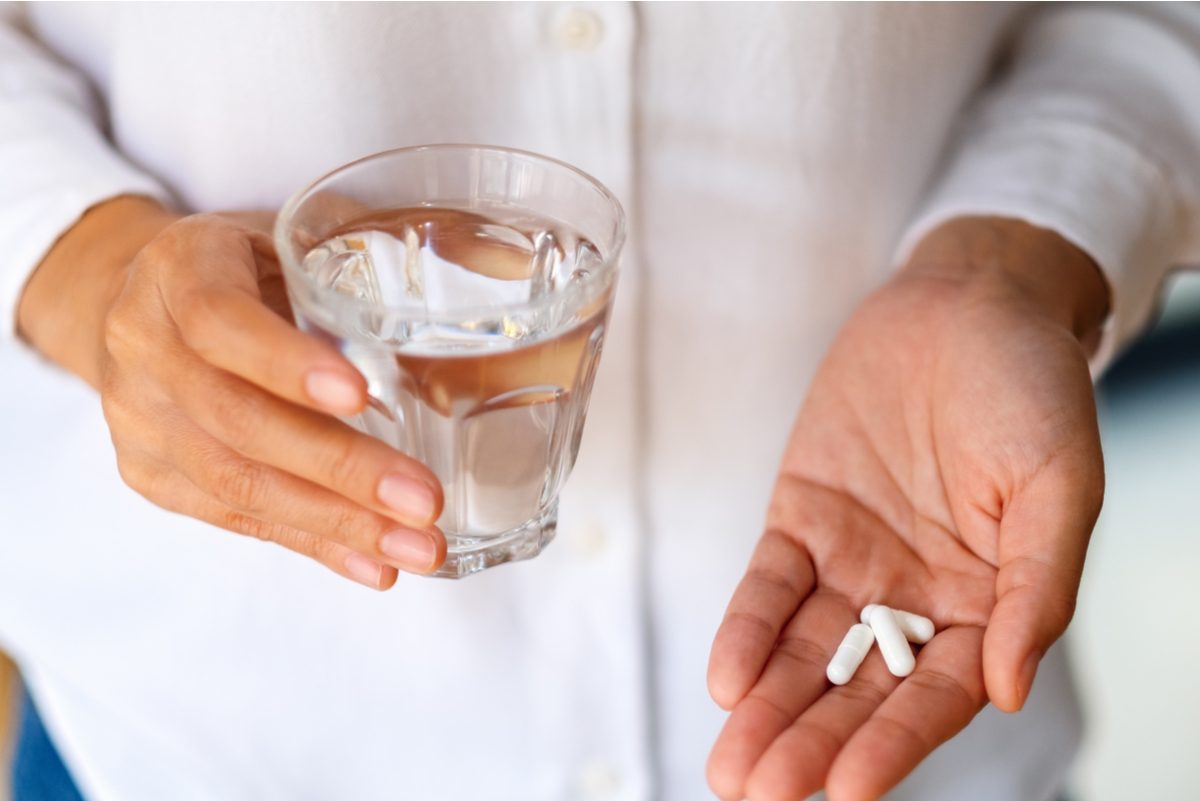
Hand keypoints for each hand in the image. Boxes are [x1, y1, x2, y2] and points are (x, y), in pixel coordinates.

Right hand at [17, 196, 445, 587]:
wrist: (138, 305)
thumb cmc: (243, 270)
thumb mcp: (288, 246)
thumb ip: (360, 278)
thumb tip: (491, 330)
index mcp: (180, 270)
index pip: (220, 321)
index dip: (285, 363)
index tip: (359, 396)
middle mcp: (144, 347)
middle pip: (236, 419)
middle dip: (339, 468)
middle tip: (423, 501)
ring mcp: (140, 419)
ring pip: (236, 483)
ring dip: (337, 523)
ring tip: (416, 547)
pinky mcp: (152, 476)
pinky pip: (235, 519)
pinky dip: (314, 544)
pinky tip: (373, 563)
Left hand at [705, 217, 1108, 799]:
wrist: (964, 304)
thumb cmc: (1029, 387)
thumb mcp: (1057, 485)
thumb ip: (1034, 587)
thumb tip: (1008, 687)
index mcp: (986, 602)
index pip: (936, 695)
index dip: (893, 743)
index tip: (847, 790)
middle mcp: (915, 595)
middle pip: (857, 688)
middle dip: (810, 741)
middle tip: (760, 791)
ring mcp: (854, 560)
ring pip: (804, 650)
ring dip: (766, 704)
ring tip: (731, 762)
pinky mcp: (803, 518)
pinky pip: (769, 584)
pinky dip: (747, 628)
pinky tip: (726, 676)